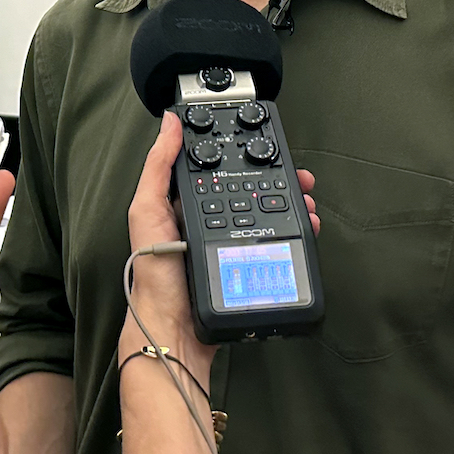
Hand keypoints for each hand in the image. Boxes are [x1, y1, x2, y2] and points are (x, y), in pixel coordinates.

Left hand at [119, 114, 318, 376]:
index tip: (267, 147)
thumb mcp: (147, 211)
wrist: (175, 330)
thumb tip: (168, 123)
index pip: (218, 172)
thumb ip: (158, 166)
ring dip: (293, 207)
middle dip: (280, 182)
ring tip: (306, 203)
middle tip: (301, 179)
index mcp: (183, 206)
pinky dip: (294, 234)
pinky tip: (304, 229)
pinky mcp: (246, 267)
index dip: (242, 157)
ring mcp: (229, 245)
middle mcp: (208, 223)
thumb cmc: (155, 274)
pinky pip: (275, 245)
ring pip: (269, 217)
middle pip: (251, 192)